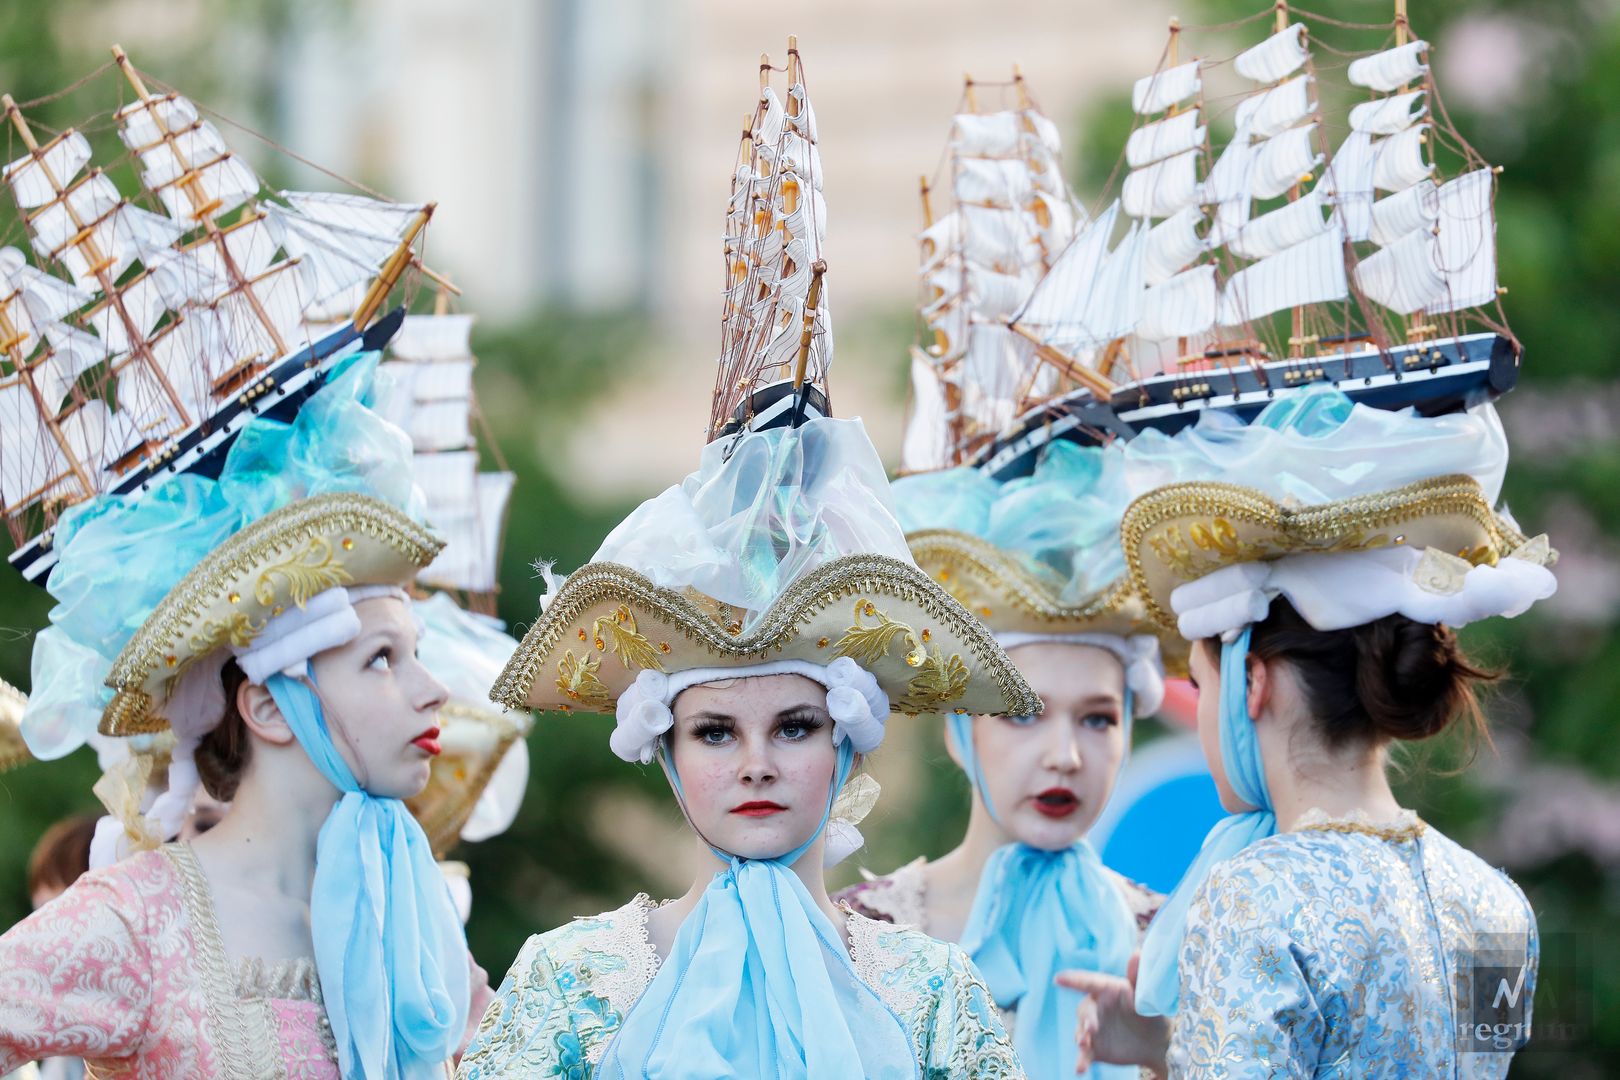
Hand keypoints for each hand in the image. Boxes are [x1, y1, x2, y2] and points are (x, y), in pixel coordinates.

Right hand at [1055, 952, 1169, 1074]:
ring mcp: (1093, 1029)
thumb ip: (1138, 976)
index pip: (1089, 982)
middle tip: (1092, 1028)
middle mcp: (1096, 1008)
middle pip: (1084, 1010)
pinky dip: (1081, 1060)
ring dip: (1081, 1038)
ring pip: (1081, 1031)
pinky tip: (1080, 1069)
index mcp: (1107, 989)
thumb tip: (1137, 953)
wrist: (1157, 1044)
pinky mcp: (1094, 1048)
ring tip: (1084, 1045)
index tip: (1059, 979)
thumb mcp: (1147, 995)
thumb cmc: (1151, 1012)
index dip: (1073, 980)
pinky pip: (1084, 1054)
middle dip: (1086, 1018)